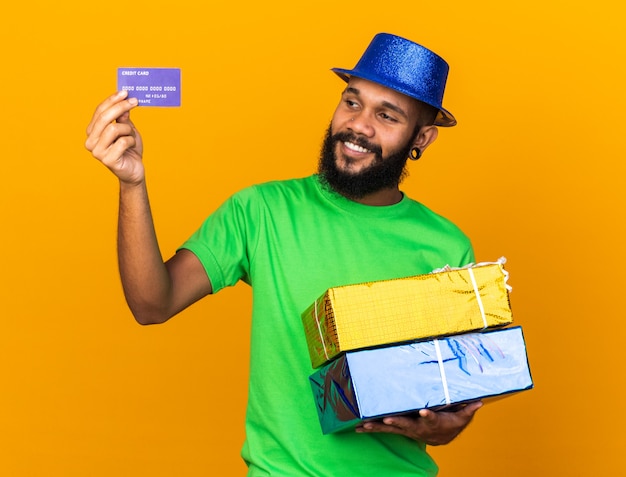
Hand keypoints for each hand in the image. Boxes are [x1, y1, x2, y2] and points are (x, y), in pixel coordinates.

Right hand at [85, 90, 143, 184]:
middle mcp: (90, 142)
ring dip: (128, 130)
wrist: (135, 171)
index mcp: (92, 132)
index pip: (99, 111)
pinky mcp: (108, 160)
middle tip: (134, 101)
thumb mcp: (127, 129)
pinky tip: (131, 146)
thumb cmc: (129, 149)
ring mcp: (97, 152)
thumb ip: (123, 117)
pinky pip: (123, 142)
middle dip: (120, 107)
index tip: (125, 92)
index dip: (112, 100)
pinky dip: (131, 141)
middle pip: (104, 118)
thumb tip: (123, 100)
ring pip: (114, 129)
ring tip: (132, 135)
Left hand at [355, 401, 482, 445]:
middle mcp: (417, 427)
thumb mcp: (461, 417)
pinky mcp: (399, 429)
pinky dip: (371, 428)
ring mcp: (406, 429)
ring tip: (364, 425)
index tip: (424, 412)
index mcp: (432, 422)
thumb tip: (479, 400)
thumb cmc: (450, 423)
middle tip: (387, 420)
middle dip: (396, 422)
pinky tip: (358, 427)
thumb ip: (467, 409)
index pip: (431, 418)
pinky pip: (383, 429)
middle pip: (406, 424)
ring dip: (377, 427)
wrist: (442, 438)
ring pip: (390, 428)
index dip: (427, 416)